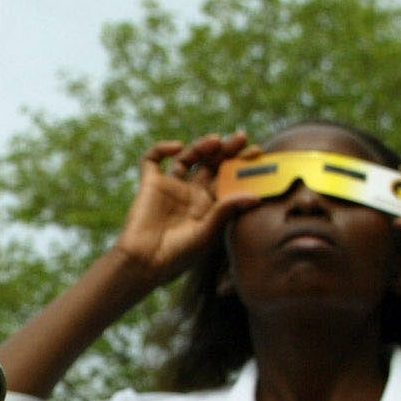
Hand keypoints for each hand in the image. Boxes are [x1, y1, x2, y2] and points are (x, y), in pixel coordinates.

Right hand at [113, 133, 256, 284]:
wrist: (144, 263)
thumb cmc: (178, 255)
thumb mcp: (207, 233)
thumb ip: (226, 210)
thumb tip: (255, 196)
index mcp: (209, 207)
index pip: (229, 180)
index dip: (242, 165)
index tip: (256, 153)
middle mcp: (192, 194)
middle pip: (212, 164)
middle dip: (227, 150)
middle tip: (240, 137)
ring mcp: (171, 187)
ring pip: (189, 157)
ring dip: (202, 146)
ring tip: (215, 141)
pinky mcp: (150, 184)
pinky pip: (153, 160)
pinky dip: (162, 149)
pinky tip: (177, 148)